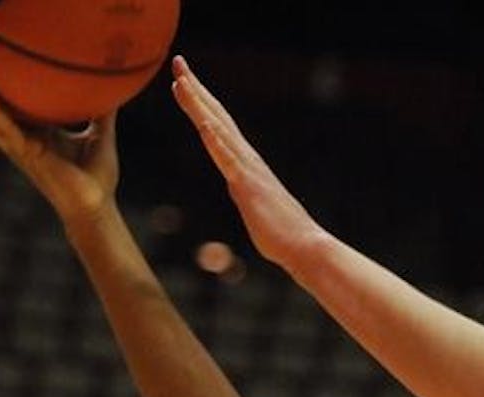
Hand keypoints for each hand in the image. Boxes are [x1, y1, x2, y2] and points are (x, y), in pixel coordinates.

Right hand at [0, 54, 117, 224]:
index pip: (0, 104)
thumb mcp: (101, 136)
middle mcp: (18, 137)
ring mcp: (19, 146)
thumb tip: (114, 89)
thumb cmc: (96, 177)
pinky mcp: (28, 154)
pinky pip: (8, 130)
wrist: (96, 206)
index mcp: (32, 131)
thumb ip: (103, 113)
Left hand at [170, 55, 322, 270]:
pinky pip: (228, 159)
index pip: (219, 127)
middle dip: (196, 90)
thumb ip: (248, 196)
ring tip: (181, 81)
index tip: (184, 81)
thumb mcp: (257, 210)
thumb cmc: (284, 235)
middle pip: (217, 117)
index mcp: (247, 165)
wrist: (305, 247)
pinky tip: (204, 123)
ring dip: (199, 105)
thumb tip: (243, 193)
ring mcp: (248, 170)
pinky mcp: (248, 186)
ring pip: (219, 130)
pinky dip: (215, 139)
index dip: (201, 103)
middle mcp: (247, 160)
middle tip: (178, 63)